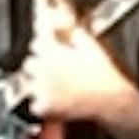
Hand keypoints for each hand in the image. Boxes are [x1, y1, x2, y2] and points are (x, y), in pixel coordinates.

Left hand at [17, 25, 138, 133]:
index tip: (49, 52)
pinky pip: (34, 105)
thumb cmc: (103, 75)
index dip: (43, 48)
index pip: (36, 44)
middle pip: (29, 64)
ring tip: (54, 89)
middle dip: (38, 66)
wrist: (109, 99)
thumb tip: (73, 32)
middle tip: (52, 73)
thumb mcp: (93, 48)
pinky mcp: (45, 106)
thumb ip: (78, 36)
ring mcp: (43, 89)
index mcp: (55, 52)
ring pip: (29, 85)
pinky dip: (42, 106)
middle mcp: (45, 69)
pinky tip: (54, 103)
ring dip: (38, 86)